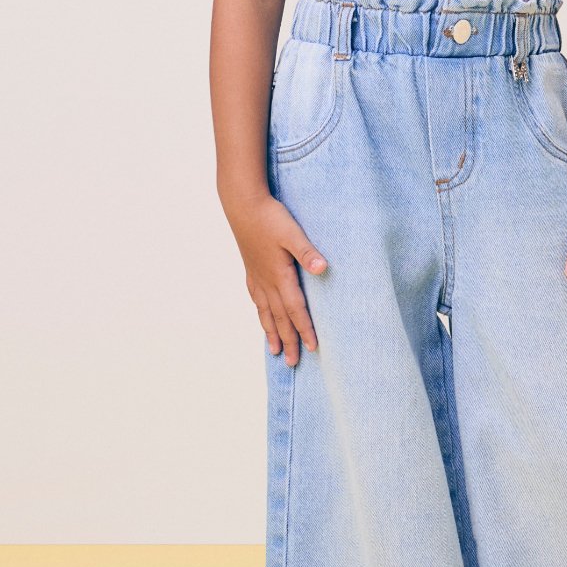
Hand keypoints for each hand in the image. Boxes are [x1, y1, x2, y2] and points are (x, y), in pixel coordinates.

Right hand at [225, 190, 327, 364]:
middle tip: (291, 363)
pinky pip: (256, 298)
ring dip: (271, 332)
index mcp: (279, 276)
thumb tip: (324, 269)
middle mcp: (267, 281)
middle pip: (279, 318)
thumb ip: (307, 252)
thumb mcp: (292, 233)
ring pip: (265, 311)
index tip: (312, 348)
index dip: (304, 330)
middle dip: (287, 340)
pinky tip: (262, 316)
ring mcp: (257, 276)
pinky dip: (260, 312)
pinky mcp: (251, 268)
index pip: (295, 310)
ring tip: (273, 350)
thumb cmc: (270, 216)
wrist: (242, 203)